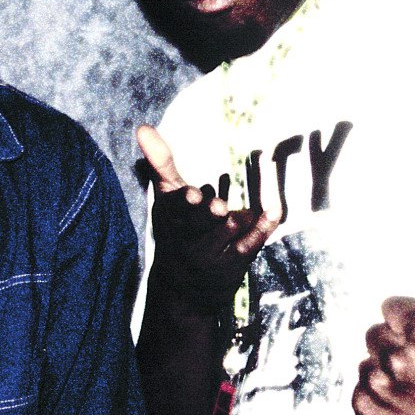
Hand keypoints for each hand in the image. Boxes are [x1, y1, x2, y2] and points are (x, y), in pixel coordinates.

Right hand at [138, 125, 278, 308]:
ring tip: (230, 209)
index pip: (175, 210)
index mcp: (173, 220)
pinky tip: (270, 190)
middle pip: (200, 225)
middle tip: (216, 207)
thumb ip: (160, 162)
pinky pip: (261, 231)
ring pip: (229, 231)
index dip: (183, 204)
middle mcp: (194, 239)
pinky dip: (267, 211)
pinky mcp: (245, 253)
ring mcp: (221, 250)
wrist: (188, 285)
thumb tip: (143, 128)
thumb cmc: (178, 229)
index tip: (193, 195)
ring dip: (232, 221)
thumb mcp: (166, 196)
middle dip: (206, 217)